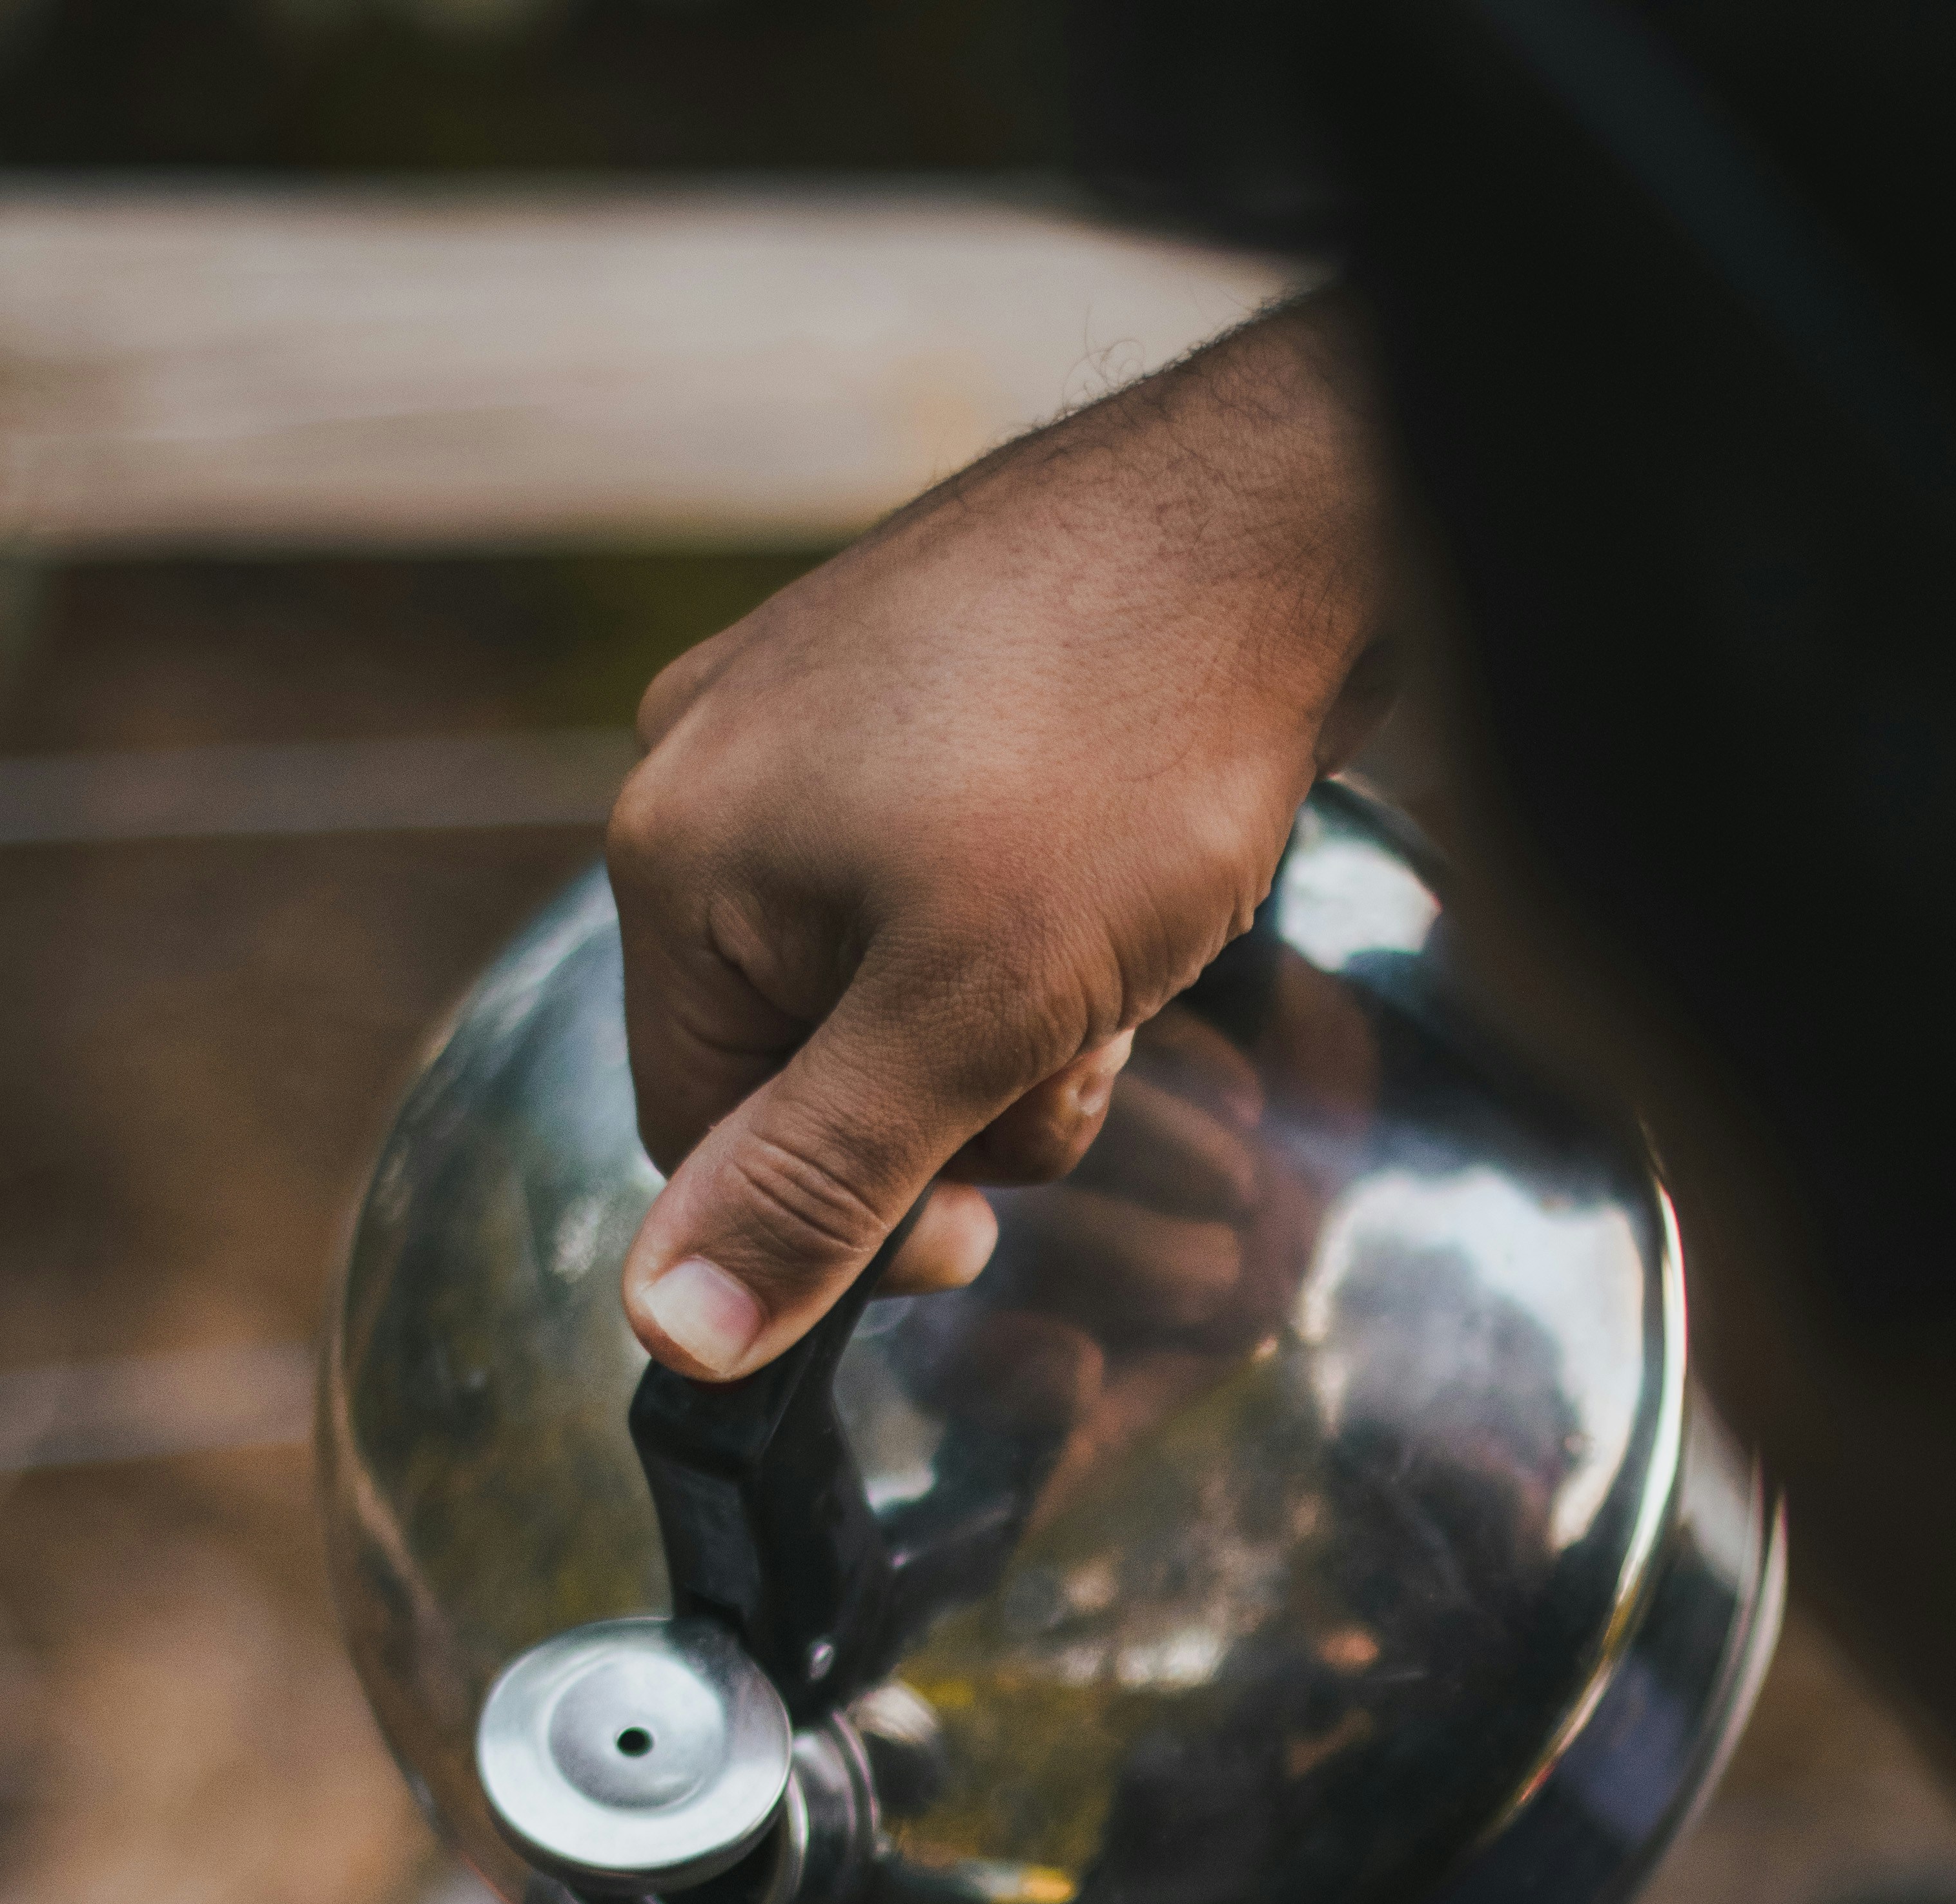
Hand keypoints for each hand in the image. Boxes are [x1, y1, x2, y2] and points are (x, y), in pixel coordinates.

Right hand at [609, 292, 1389, 1380]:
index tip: (984, 1232)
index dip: (843, 1219)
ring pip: (893, 980)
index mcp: (675, 857)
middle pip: (803, 1059)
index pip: (705, 1134)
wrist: (1287, 514)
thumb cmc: (1127, 754)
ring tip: (1122, 935)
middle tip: (1081, 1023)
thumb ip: (817, 1183)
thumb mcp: (967, 1016)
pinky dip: (1041, 921)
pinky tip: (1129, 869)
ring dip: (1016, 1017)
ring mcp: (812, 709)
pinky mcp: (921, 679)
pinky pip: (949, 880)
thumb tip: (668, 1336)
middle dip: (954, 1093)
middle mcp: (709, 770)